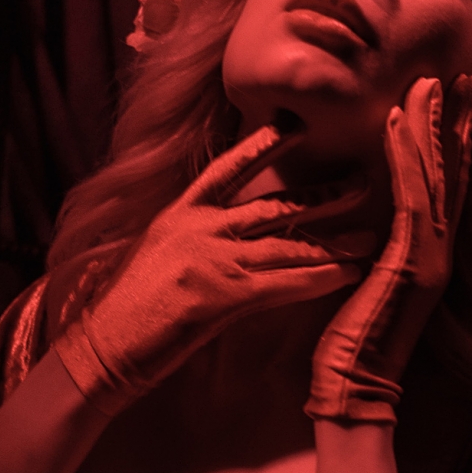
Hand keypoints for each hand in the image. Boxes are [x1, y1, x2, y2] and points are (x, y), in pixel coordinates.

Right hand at [55, 125, 364, 415]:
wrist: (99, 349)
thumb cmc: (123, 316)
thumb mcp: (153, 263)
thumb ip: (187, 246)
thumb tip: (213, 245)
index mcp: (178, 216)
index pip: (227, 169)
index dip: (262, 145)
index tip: (295, 124)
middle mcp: (198, 229)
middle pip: (272, 204)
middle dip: (321, 193)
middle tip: (364, 179)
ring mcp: (210, 260)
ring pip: (286, 244)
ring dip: (333, 241)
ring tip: (372, 237)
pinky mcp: (220, 296)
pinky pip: (282, 283)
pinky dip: (319, 278)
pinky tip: (348, 274)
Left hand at [304, 74, 471, 424]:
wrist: (354, 389)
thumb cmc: (352, 346)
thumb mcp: (368, 288)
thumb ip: (378, 255)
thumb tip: (371, 228)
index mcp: (429, 256)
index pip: (446, 188)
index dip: (454, 143)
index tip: (455, 100)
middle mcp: (438, 253)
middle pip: (454, 175)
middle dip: (458, 123)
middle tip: (463, 76)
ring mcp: (428, 259)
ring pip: (435, 180)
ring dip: (430, 127)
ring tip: (427, 82)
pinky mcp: (408, 265)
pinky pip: (409, 200)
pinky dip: (403, 159)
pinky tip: (393, 123)